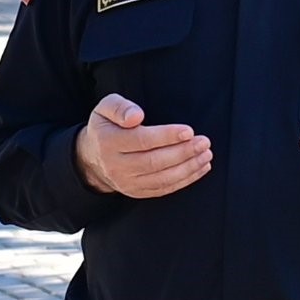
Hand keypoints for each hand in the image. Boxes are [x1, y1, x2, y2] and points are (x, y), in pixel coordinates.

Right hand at [76, 92, 211, 198]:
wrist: (93, 157)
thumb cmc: (106, 127)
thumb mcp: (105, 108)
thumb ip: (120, 107)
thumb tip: (136, 116)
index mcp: (109, 142)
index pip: (141, 140)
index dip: (167, 136)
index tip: (189, 131)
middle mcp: (117, 166)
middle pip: (154, 161)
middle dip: (183, 152)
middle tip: (204, 142)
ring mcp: (127, 182)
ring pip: (162, 178)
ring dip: (188, 167)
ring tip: (206, 155)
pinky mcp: (137, 192)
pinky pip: (164, 188)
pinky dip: (185, 180)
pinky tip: (200, 168)